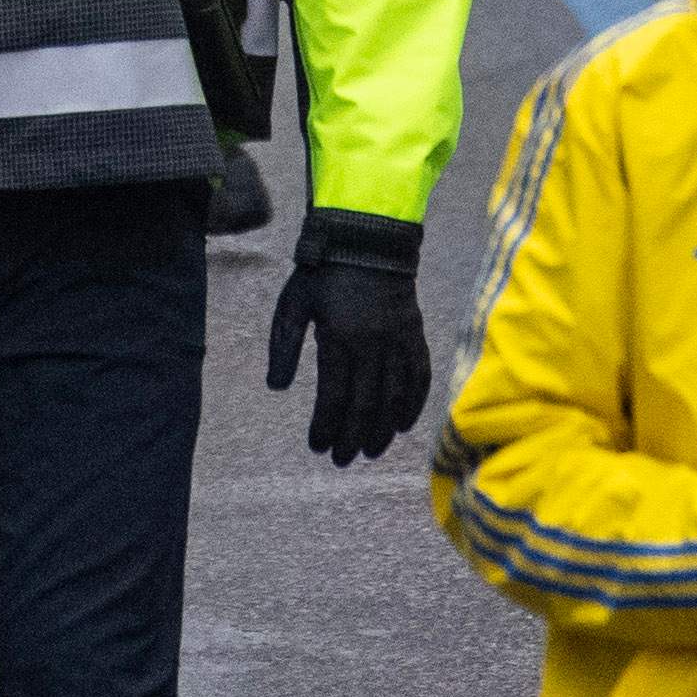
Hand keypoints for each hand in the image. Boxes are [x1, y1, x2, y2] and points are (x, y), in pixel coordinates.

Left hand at [265, 206, 431, 464]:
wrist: (368, 236)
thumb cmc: (323, 272)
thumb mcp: (293, 303)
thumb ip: (283, 346)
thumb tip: (276, 388)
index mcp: (339, 338)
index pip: (334, 398)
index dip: (326, 427)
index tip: (317, 446)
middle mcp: (373, 343)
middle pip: (365, 406)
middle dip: (353, 438)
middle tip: (342, 460)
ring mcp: (398, 340)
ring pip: (394, 397)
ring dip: (382, 430)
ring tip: (370, 451)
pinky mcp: (414, 334)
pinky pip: (420, 376)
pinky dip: (414, 404)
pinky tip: (403, 425)